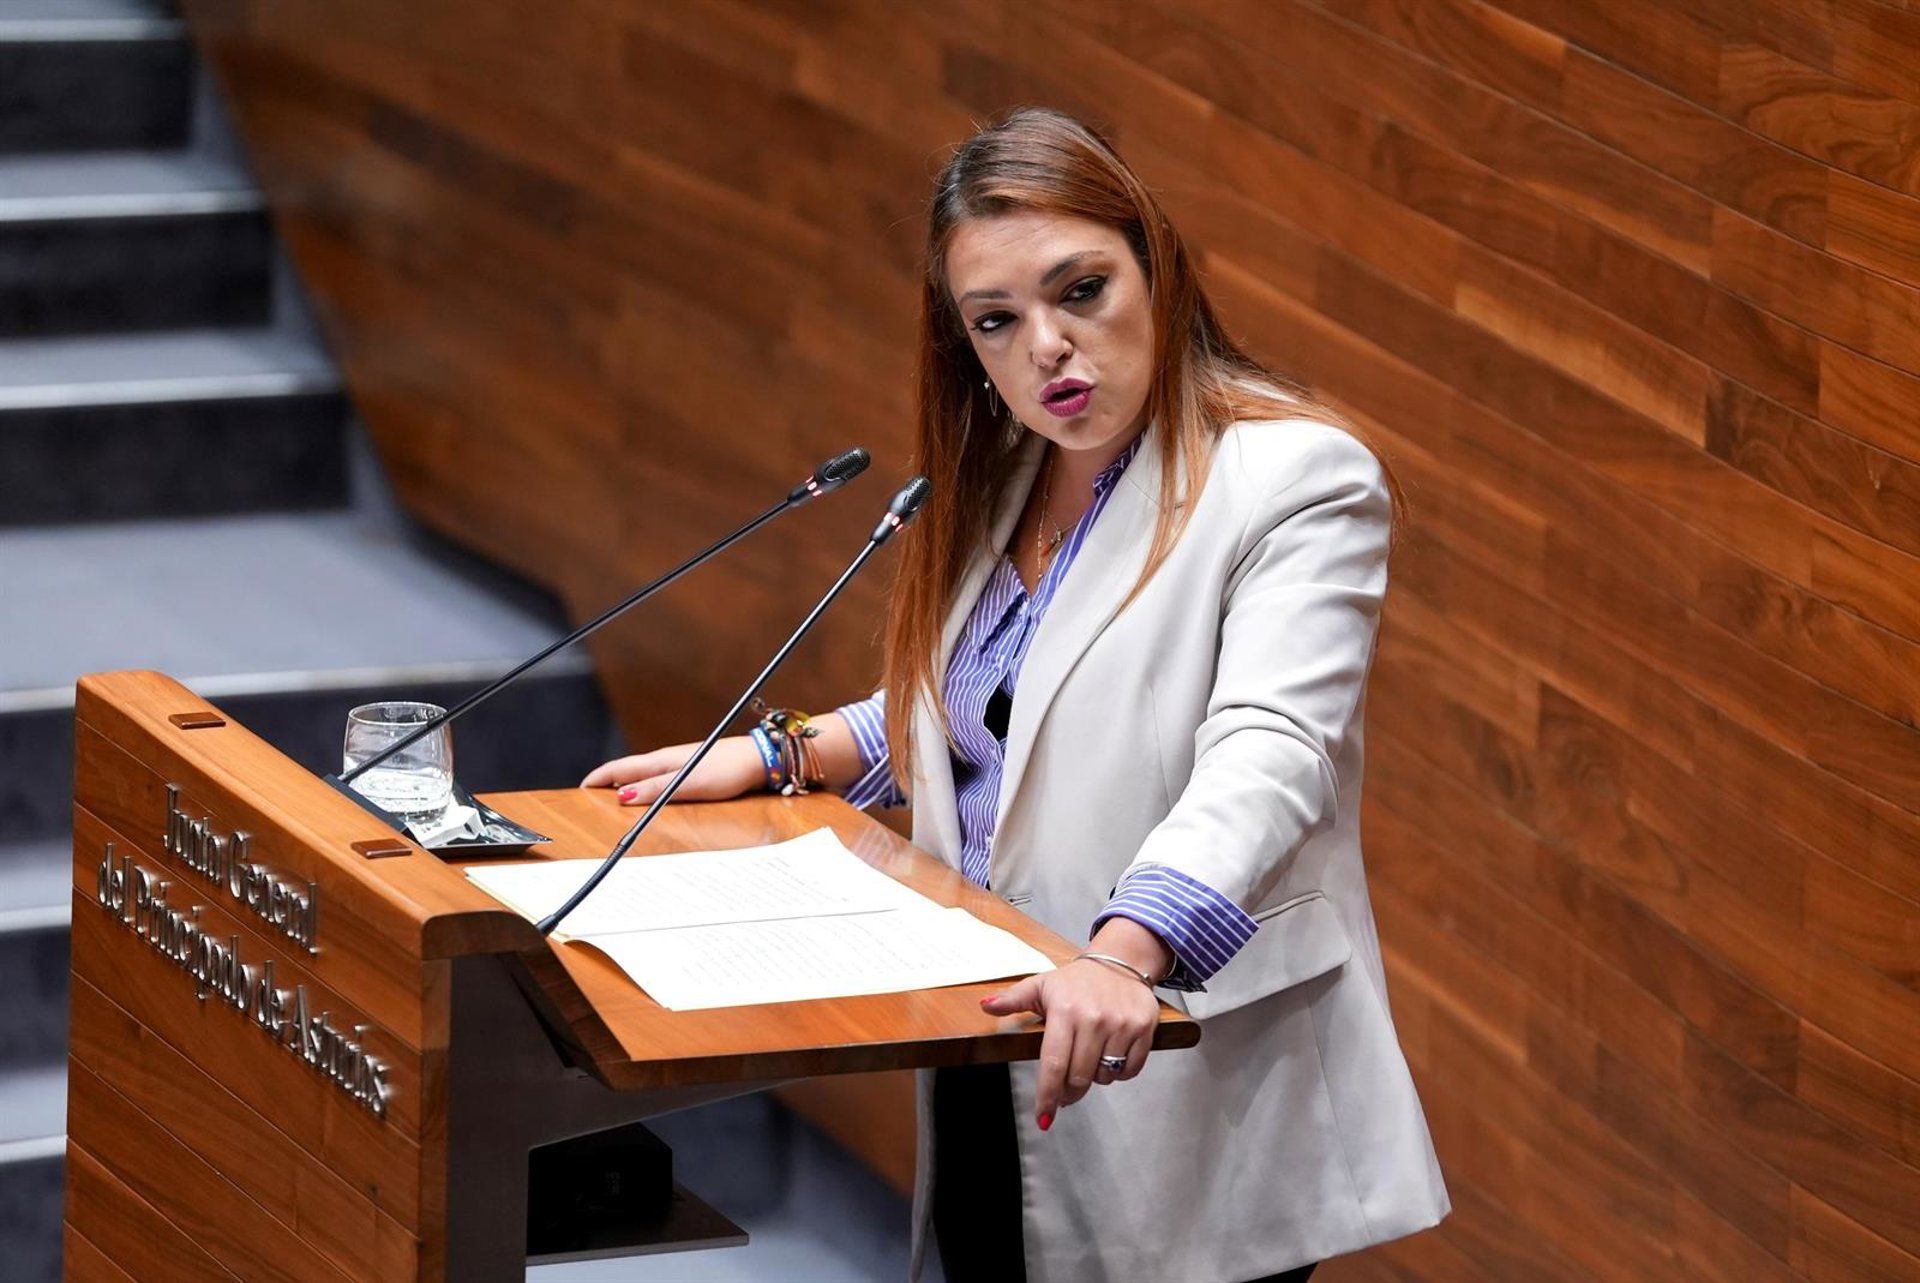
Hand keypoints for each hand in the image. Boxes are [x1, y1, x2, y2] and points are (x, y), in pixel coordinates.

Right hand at [579, 736, 767, 803]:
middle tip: (590, 797)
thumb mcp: (687, 783)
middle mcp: (668, 760)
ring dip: (628, 785)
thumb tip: (622, 796)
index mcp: (661, 761)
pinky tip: (653, 795)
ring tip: (615, 799)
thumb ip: (655, 789)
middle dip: (608, 782)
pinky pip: (661, 779)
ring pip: (645, 775)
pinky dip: (648, 788)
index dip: (599, 777)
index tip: (581, 788)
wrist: (759, 759)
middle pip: (630, 770)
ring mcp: (681, 764)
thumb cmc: (726, 769)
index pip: (621, 767)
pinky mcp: (695, 771)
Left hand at [979, 955, 1161, 1130]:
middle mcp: (1093, 1018)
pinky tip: (1111, 1056)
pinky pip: (1130, 1070)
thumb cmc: (1076, 980)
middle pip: (1078, 1077)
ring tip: (1089, 1058)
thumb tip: (984, 1006)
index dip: (1047, 1095)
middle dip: (1068, 1093)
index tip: (1043, 1118)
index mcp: (1064, 1010)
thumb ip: (1012, 999)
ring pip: (1104, 1076)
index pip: (1054, 1064)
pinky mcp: (1144, 1028)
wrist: (1121, 959)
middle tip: (1065, 1091)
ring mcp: (1121, 1024)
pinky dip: (1119, 1072)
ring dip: (1094, 1078)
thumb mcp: (1041, 985)